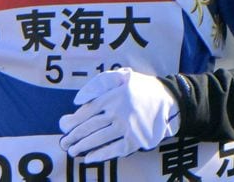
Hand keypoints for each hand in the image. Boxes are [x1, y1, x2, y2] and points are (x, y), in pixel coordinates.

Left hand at [59, 68, 179, 162]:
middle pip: (90, 126)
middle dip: (74, 136)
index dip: (74, 120)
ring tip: (72, 151)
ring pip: (99, 139)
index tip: (64, 126)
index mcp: (113, 96)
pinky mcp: (136, 140)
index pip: (87, 110)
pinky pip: (115, 149)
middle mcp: (118, 112)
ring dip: (83, 146)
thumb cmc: (141, 87)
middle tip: (64, 142)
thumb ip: (99, 83)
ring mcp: (127, 127)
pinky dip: (101, 155)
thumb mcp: (122, 76)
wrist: (168, 99)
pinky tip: (89, 158)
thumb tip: (77, 100)